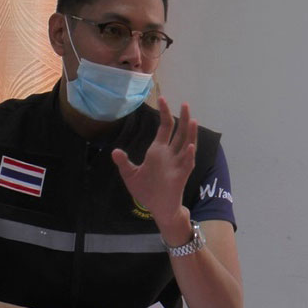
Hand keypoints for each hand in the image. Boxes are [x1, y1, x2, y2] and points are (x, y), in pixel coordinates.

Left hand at [111, 97, 197, 242]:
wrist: (158, 208)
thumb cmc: (146, 191)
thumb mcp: (131, 175)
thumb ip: (124, 163)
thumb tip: (115, 151)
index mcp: (158, 151)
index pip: (164, 128)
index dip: (164, 113)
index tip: (163, 99)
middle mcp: (170, 154)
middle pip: (179, 132)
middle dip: (182, 118)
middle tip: (185, 103)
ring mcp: (177, 164)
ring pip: (187, 145)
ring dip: (190, 133)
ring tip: (193, 120)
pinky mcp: (181, 176)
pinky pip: (187, 163)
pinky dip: (189, 155)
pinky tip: (190, 146)